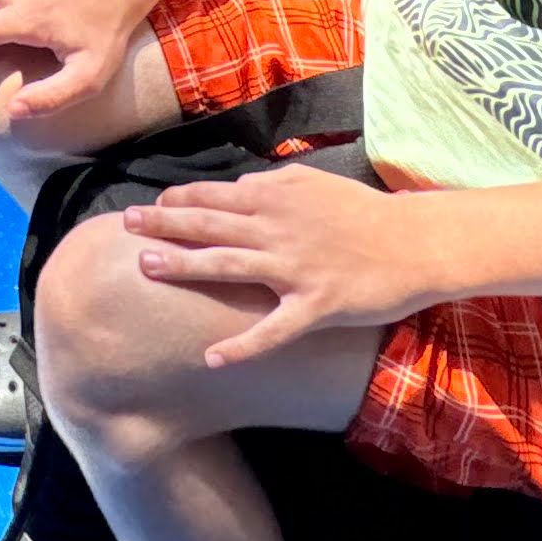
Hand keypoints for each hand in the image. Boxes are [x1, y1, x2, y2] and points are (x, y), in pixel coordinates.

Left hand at [120, 162, 441, 360]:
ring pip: (228, 265)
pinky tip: (212, 358)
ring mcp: (295, 268)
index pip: (216, 195)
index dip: (181, 199)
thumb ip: (273, 182)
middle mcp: (278, 228)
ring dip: (183, 266)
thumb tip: (238, 185)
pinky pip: (273, 330)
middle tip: (126, 224)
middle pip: (210, 224)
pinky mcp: (316, 305)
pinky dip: (242, 346)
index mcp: (277, 196)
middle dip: (164, 223)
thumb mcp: (314, 182)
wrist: (415, 243)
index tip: (154, 204)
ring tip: (145, 267)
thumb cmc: (363, 212)